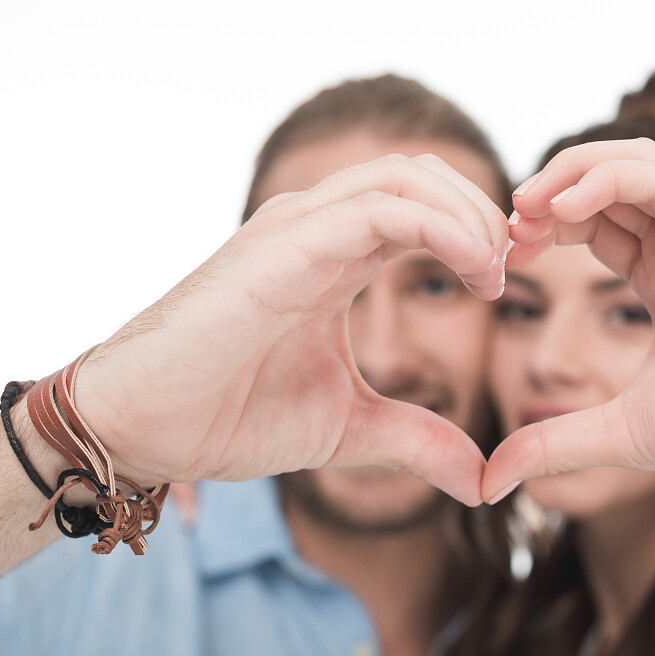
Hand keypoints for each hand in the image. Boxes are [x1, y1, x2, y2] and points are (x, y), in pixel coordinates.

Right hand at [72, 154, 507, 506]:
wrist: (142, 428)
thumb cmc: (228, 416)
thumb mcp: (350, 428)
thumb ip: (419, 439)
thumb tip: (482, 480)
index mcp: (333, 254)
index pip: (422, 204)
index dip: (477, 231)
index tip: (505, 285)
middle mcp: (315, 226)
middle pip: (421, 174)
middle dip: (482, 211)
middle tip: (512, 270)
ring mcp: (295, 228)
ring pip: (405, 176)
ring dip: (469, 214)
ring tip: (495, 272)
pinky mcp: (281, 246)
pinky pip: (380, 210)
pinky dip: (442, 228)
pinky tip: (472, 270)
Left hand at [485, 139, 654, 524]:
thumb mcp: (617, 434)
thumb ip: (552, 445)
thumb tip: (489, 483)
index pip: (597, 221)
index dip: (546, 224)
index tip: (505, 253)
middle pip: (609, 179)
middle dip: (550, 190)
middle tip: (507, 224)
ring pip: (635, 161)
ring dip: (572, 169)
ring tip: (526, 204)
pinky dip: (607, 177)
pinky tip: (564, 207)